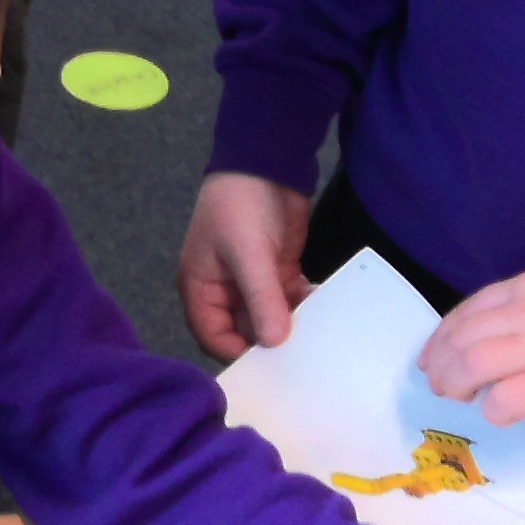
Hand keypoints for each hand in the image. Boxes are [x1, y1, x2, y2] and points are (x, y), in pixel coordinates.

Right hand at [180, 172, 313, 357]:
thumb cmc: (241, 206)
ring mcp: (253, 283)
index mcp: (201, 289)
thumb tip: (274, 343)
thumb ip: (261, 299)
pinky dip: (305, 305)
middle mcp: (224, 292)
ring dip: (292, 324)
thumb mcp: (248, 253)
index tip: (270, 365)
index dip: (238, 353)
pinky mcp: (279, 272)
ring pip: (271, 319)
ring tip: (317, 334)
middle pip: (244, 332)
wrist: (266, 159)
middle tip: (300, 357)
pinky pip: (290, 300)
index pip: (213, 337)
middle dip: (269, 342)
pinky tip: (323, 306)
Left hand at [418, 268, 524, 420]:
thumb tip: (488, 344)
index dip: (442, 337)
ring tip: (458, 398)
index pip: (466, 311)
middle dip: (441, 365)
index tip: (432, 356)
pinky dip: (492, 410)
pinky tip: (501, 412)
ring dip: (455, 386)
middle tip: (440, 384)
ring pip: (470, 367)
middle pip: (460, 340)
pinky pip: (502, 401)